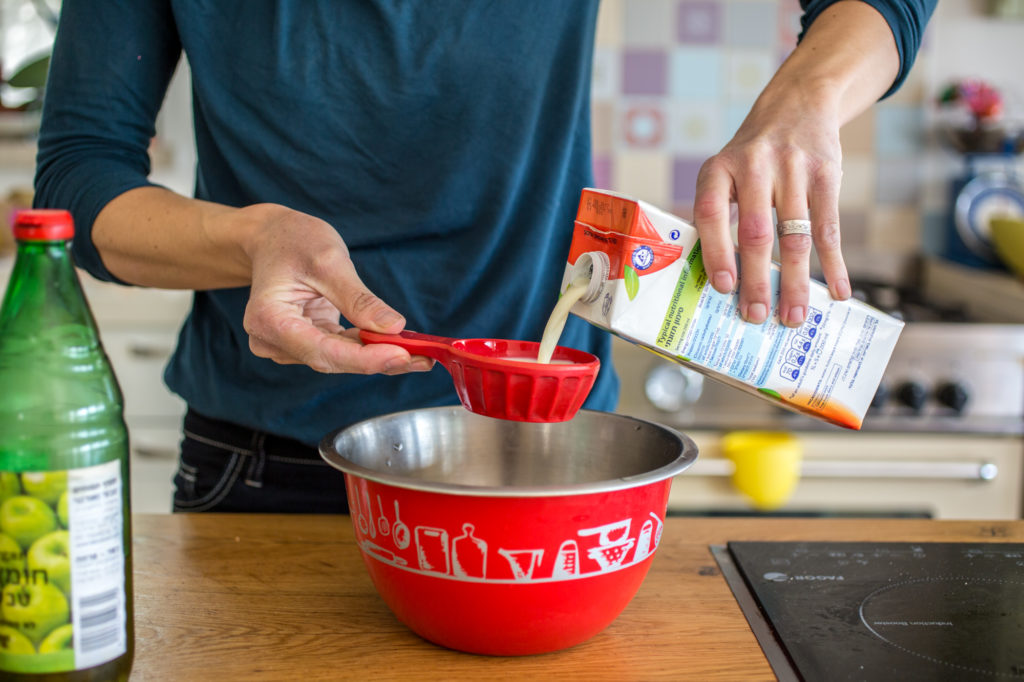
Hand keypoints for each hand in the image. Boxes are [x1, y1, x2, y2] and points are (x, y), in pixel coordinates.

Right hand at [240, 204, 434, 373]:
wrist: (274, 237)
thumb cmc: (293, 240)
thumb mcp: (329, 261)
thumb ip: (358, 299)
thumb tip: (393, 327)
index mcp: (269, 320)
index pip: (323, 351)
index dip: (364, 359)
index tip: (402, 355)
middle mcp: (273, 341)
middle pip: (333, 360)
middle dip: (379, 360)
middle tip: (423, 358)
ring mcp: (289, 344)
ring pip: (341, 359)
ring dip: (380, 356)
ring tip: (421, 352)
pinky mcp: (307, 341)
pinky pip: (343, 350)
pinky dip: (372, 348)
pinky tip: (402, 346)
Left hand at [693, 84, 851, 328]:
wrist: (798, 105)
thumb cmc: (752, 159)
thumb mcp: (725, 173)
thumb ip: (719, 217)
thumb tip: (719, 283)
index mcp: (718, 170)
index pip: (712, 215)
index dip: (716, 253)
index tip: (723, 289)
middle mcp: (753, 167)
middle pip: (755, 234)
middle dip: (756, 281)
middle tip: (756, 317)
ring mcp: (792, 169)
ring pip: (794, 237)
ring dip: (795, 282)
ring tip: (794, 316)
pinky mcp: (826, 174)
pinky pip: (829, 228)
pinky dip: (834, 263)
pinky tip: (838, 291)